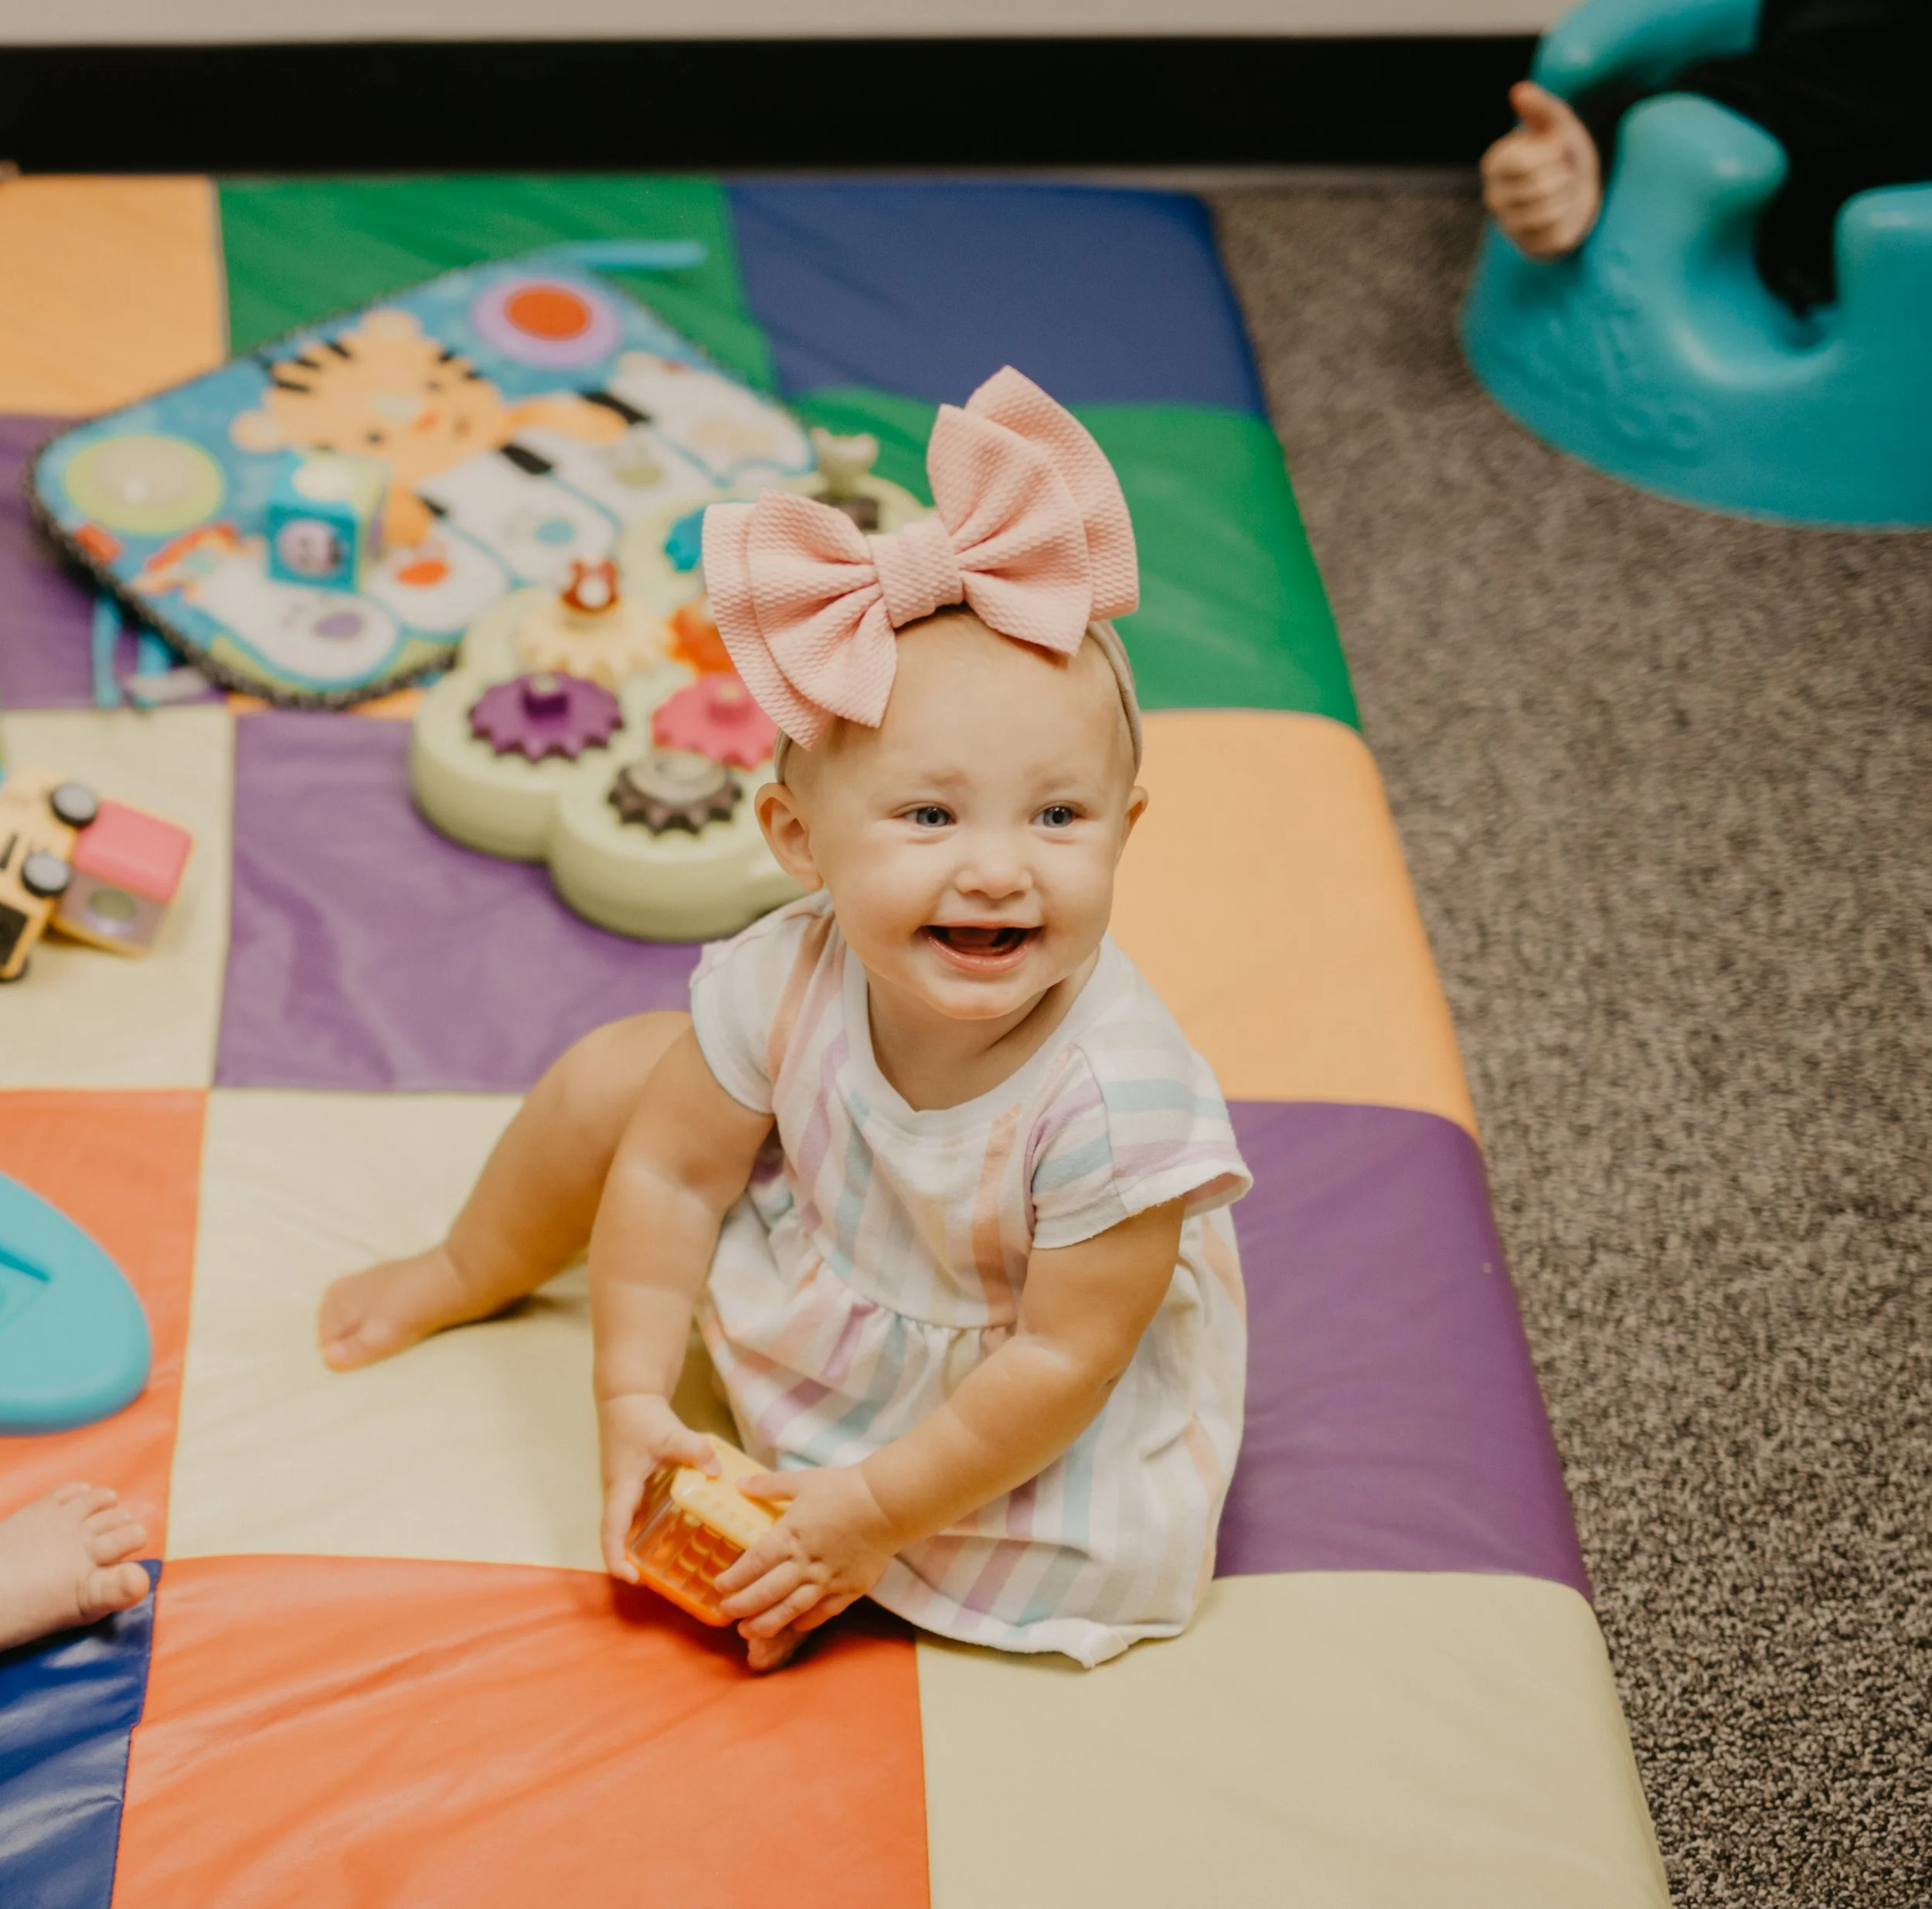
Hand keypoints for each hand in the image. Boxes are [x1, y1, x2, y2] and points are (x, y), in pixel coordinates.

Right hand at [598, 1392, 718, 1579]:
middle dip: (630, 1563)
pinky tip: (675, 1536)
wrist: (627, 1396)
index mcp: (621, 1488)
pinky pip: (638, 1516)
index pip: (612, 1531)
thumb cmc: (640, 1417)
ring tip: (667, 1568)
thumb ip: (693, 1449)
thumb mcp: (669, 1433)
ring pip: (627, 1528)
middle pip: (618, 1537)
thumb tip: (716, 1469)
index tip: (631, 1578)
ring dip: (639, 1550)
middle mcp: (619, 1495)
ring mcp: (625, 1492)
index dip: (617, 1558)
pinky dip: (649, 1531)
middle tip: (656, 1583)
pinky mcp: (634, 1486)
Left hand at [714, 1465, 899, 1643]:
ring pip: (791, 1609)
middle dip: (742, 1607)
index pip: (753, 1564)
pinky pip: (823, 1612)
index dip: (733, 1579)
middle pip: (766, 1593)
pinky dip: (805, 1621)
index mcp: (790, 1536)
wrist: (888, 1503)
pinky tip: (792, 1626)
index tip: (717, 1587)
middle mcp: (805, 1563)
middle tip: (726, 1614)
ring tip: (748, 1631)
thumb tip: (739, 1484)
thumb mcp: (802, 1481)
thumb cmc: (844, 1488)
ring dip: (767, 1622)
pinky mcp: (850, 1588)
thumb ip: (769, 1486)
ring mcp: (828, 1579)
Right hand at [1481, 81, 1603, 258]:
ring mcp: (1508, 225)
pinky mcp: (1528, 247)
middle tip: (1562, 175)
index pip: (1522, 162)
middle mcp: (1493, 196)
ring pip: (1546, 212)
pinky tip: (1565, 214)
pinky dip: (1568, 221)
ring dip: (1567, 197)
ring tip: (1564, 192)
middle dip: (1562, 177)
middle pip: (1537, 187)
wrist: (1583, 188)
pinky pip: (1554, 234)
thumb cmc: (1567, 152)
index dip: (1550, 154)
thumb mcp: (1559, 124)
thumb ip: (1541, 107)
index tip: (1555, 152)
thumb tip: (1518, 91)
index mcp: (1494, 163)